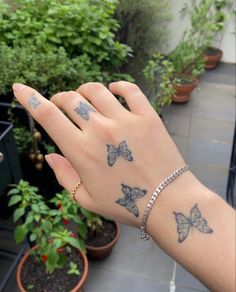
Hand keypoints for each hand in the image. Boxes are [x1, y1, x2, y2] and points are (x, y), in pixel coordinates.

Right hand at [13, 81, 184, 226]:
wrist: (168, 202)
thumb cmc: (125, 205)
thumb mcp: (86, 199)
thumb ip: (63, 174)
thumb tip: (49, 153)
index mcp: (81, 151)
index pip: (47, 116)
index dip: (29, 98)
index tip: (19, 87)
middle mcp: (100, 130)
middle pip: (70, 99)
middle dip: (60, 98)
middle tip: (62, 105)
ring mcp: (125, 120)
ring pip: (96, 89)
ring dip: (84, 90)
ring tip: (85, 97)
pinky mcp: (147, 116)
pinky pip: (129, 89)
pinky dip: (118, 85)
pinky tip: (113, 90)